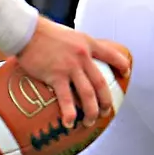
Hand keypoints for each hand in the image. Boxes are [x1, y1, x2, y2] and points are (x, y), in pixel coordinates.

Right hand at [13, 20, 130, 128]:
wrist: (27, 32)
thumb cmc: (42, 32)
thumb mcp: (67, 34)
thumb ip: (75, 46)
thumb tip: (74, 56)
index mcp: (87, 44)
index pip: (111, 54)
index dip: (121, 65)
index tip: (126, 73)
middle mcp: (82, 56)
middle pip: (100, 83)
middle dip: (106, 100)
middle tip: (106, 111)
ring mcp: (70, 67)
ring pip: (87, 93)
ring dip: (91, 110)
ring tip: (89, 121)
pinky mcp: (55, 76)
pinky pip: (66, 98)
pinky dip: (69, 112)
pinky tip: (69, 123)